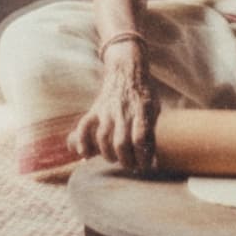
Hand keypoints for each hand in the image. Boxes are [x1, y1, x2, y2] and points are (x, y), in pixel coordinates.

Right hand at [69, 46, 159, 172]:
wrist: (126, 70)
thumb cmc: (143, 93)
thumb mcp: (154, 108)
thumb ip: (151, 132)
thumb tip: (153, 160)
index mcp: (141, 111)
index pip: (140, 139)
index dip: (143, 156)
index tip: (145, 165)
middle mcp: (123, 112)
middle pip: (120, 143)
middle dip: (125, 160)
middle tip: (130, 165)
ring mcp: (107, 110)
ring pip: (103, 138)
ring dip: (108, 154)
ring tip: (114, 158)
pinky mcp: (95, 109)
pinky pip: (84, 125)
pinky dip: (82, 141)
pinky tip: (84, 153)